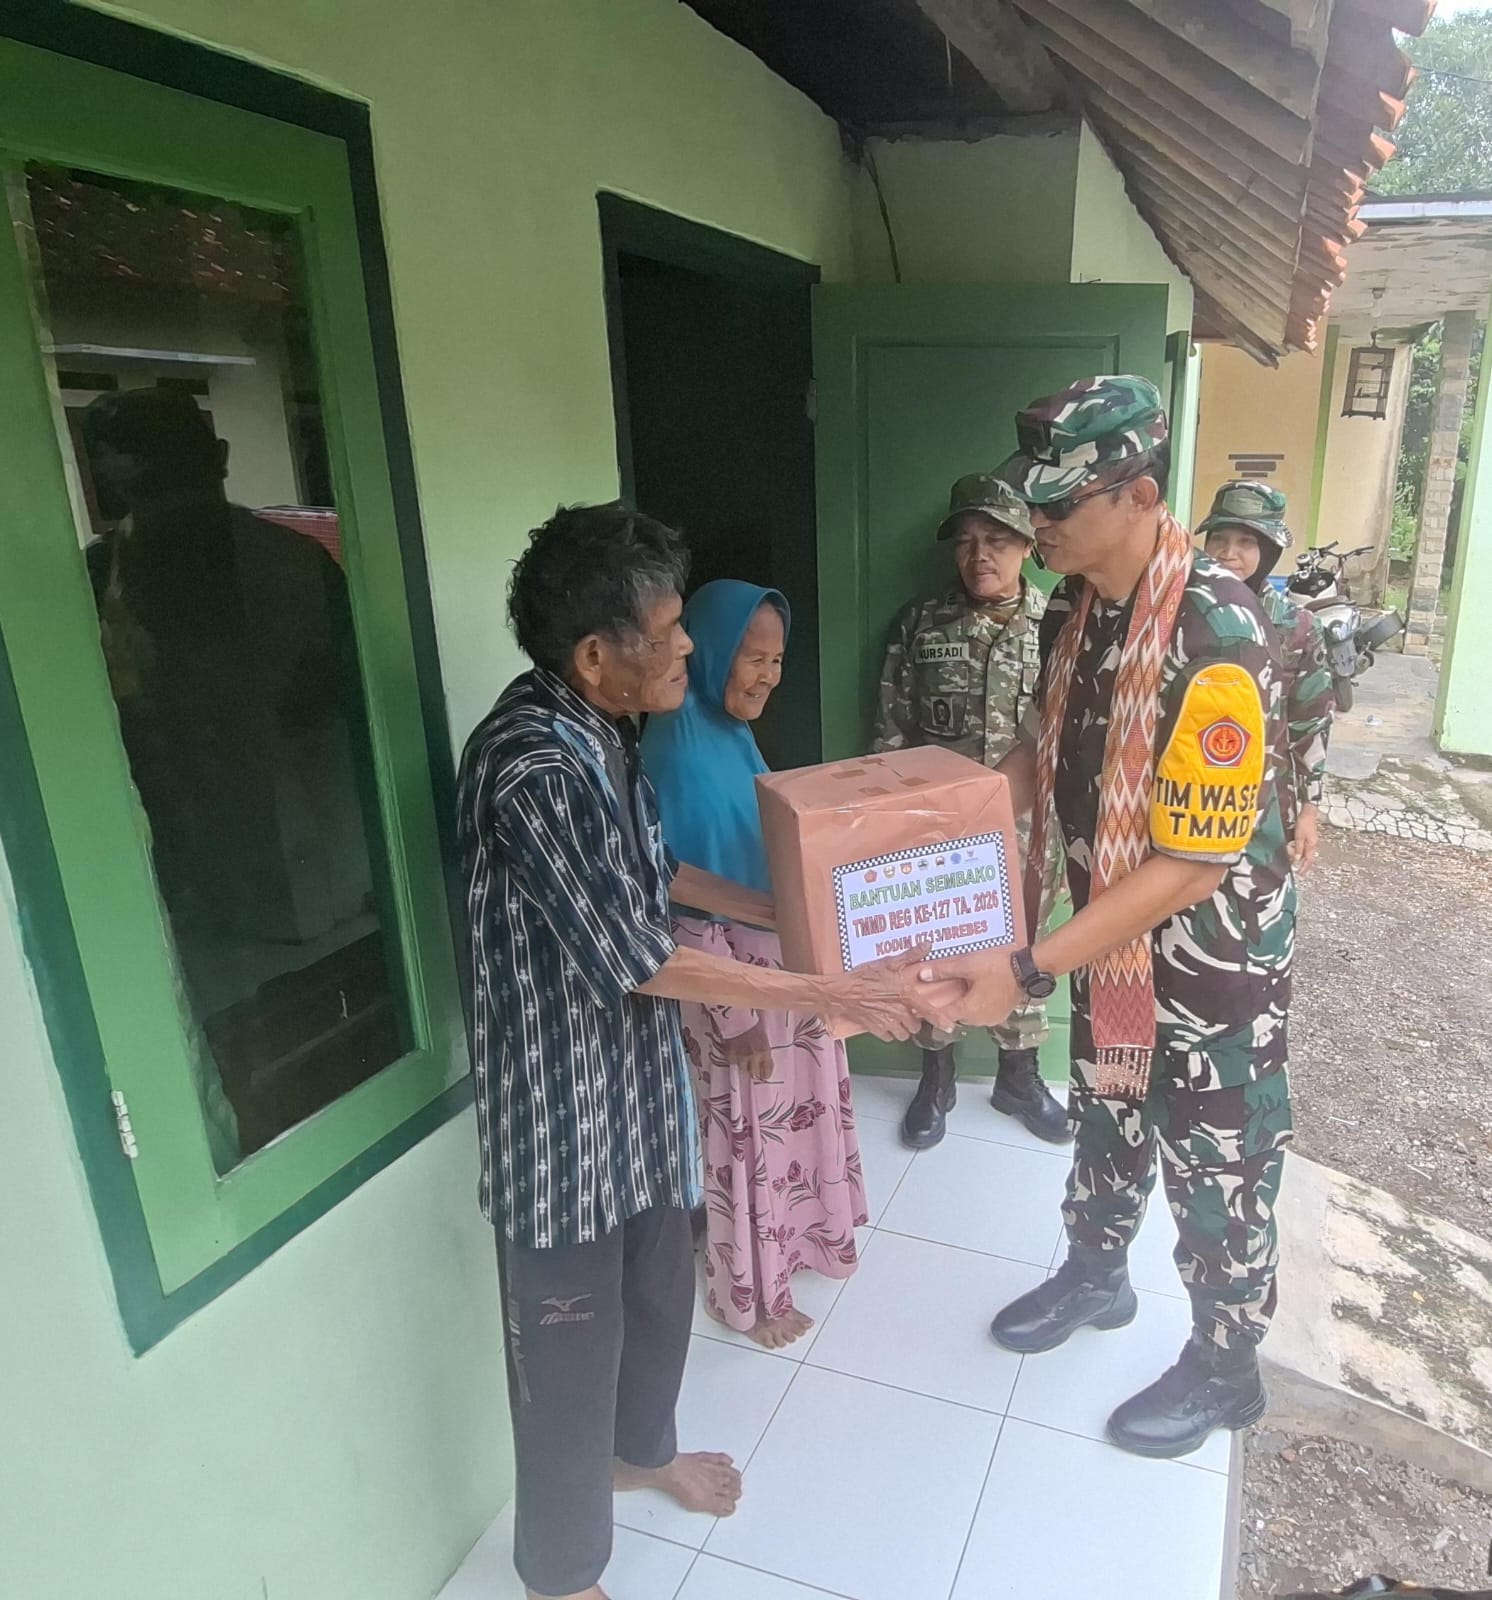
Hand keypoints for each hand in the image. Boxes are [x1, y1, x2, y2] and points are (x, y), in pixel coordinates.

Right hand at [721, 1018, 774, 1081]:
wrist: (738, 1019)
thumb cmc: (752, 1026)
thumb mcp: (763, 1038)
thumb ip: (764, 1052)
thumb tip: (764, 1063)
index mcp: (764, 1051)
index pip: (767, 1071)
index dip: (765, 1074)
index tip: (764, 1074)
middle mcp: (754, 1056)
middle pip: (754, 1074)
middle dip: (754, 1071)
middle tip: (753, 1067)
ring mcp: (741, 1057)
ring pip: (743, 1070)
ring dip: (744, 1066)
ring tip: (743, 1059)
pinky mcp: (731, 1056)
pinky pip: (733, 1063)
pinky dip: (734, 1060)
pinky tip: (736, 1053)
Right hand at [828, 946, 944, 1040]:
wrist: (842, 992)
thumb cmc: (864, 976)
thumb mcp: (888, 963)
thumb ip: (910, 956)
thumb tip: (928, 944)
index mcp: (906, 996)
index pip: (929, 1011)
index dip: (941, 1020)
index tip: (950, 1027)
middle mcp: (900, 1013)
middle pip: (916, 1025)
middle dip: (913, 1020)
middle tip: (906, 1011)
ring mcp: (888, 1024)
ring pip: (904, 1034)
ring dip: (903, 1029)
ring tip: (896, 1018)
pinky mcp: (877, 1030)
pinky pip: (889, 1037)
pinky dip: (889, 1032)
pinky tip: (884, 1023)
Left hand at [918, 950, 1021, 1029]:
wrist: (1028, 970)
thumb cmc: (998, 967)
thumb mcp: (967, 965)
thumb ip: (944, 971)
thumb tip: (922, 975)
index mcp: (969, 1011)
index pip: (943, 1016)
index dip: (930, 1009)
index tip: (921, 1004)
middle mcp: (980, 1020)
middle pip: (956, 1015)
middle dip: (948, 1004)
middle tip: (939, 991)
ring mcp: (992, 1018)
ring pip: (970, 1014)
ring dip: (964, 1003)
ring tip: (958, 988)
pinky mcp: (1001, 1014)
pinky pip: (983, 1011)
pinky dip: (976, 1003)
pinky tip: (975, 990)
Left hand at [1288, 804, 1320, 872]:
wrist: (1309, 812)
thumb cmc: (1304, 822)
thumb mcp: (1299, 836)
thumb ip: (1298, 848)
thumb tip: (1297, 859)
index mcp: (1312, 845)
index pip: (1309, 860)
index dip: (1305, 868)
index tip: (1300, 874)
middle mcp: (1313, 844)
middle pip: (1308, 858)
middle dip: (1302, 864)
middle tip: (1295, 868)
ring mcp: (1311, 841)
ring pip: (1305, 853)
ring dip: (1299, 857)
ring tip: (1292, 858)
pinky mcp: (1308, 837)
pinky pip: (1304, 848)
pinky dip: (1299, 851)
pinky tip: (1295, 851)